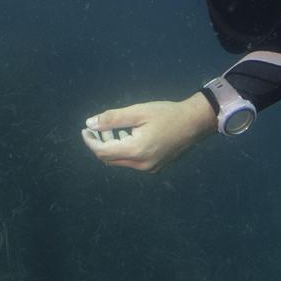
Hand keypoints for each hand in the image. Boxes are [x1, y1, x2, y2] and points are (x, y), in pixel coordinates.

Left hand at [80, 95, 217, 172]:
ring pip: (121, 161)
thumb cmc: (167, 113)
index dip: (90, 141)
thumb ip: (113, 119)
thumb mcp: (138, 112)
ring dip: (113, 147)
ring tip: (116, 128)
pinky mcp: (156, 167)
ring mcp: (150, 168)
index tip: (86, 130)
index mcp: (136, 151)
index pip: (103, 152)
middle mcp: (142, 165)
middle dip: (100, 143)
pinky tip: (130, 135)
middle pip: (110, 159)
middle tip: (99, 127)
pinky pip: (133, 162)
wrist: (195, 122)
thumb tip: (90, 124)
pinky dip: (125, 150)